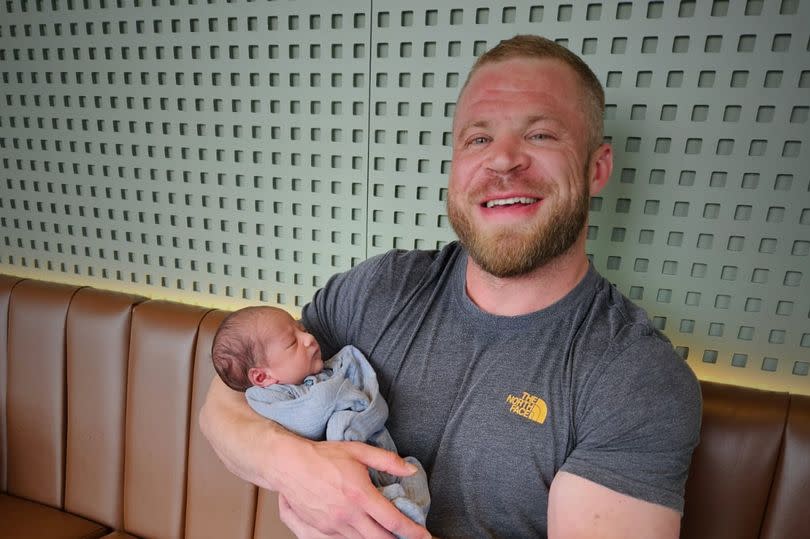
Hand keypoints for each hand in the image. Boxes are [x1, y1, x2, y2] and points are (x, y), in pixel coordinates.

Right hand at [275, 440, 430, 538]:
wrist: (288, 465)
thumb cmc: (322, 456)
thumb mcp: (358, 451)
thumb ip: (387, 461)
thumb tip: (410, 470)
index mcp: (360, 495)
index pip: (393, 521)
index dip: (412, 531)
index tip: (424, 535)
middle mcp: (348, 515)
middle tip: (407, 537)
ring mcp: (333, 526)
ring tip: (386, 534)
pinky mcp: (321, 530)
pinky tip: (363, 532)